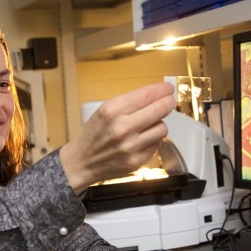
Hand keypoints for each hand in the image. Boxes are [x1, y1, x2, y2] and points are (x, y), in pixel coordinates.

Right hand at [59, 82, 175, 193]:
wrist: (82, 162)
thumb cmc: (93, 135)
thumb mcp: (104, 111)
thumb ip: (128, 103)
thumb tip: (156, 94)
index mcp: (112, 111)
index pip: (147, 94)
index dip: (162, 89)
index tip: (168, 88)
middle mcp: (122, 128)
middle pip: (160, 109)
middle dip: (168, 102)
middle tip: (168, 101)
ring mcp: (131, 146)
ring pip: (162, 128)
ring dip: (158, 124)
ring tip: (149, 124)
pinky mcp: (137, 161)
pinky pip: (156, 144)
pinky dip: (152, 140)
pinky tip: (141, 139)